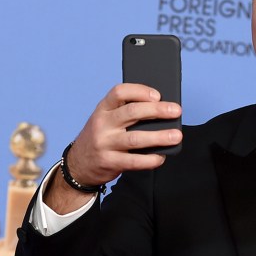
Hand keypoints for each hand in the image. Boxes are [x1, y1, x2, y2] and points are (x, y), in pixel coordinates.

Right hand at [45, 84, 181, 212]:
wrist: (79, 164)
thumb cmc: (102, 137)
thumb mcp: (106, 120)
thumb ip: (126, 113)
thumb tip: (161, 110)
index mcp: (102, 109)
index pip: (119, 92)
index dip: (140, 91)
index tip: (158, 95)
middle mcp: (102, 124)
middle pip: (132, 112)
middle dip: (157, 110)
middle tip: (176, 111)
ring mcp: (105, 143)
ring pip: (136, 138)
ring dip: (159, 137)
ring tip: (176, 136)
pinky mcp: (109, 162)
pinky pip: (134, 161)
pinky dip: (150, 159)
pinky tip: (161, 156)